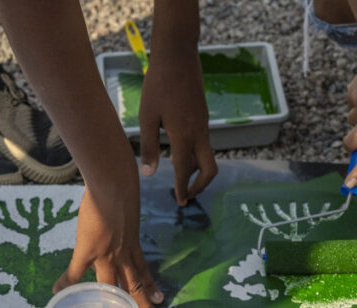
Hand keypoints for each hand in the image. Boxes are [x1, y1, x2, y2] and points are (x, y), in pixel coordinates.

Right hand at [54, 185, 167, 307]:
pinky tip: (58, 294)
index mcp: (132, 245)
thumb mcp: (127, 211)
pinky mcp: (87, 251)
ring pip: (113, 289)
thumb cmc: (120, 188)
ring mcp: (106, 256)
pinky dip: (67, 285)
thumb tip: (119, 224)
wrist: (112, 184)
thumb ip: (123, 223)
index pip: (144, 271)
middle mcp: (123, 255)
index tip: (160, 301)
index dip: (151, 288)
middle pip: (136, 286)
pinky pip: (75, 274)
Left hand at [138, 49, 217, 205]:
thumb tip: (149, 173)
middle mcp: (199, 132)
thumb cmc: (157, 85)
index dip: (183, 189)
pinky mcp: (203, 117)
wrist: (177, 56)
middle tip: (186, 196)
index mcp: (184, 135)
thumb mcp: (147, 117)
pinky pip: (203, 144)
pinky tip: (178, 156)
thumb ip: (148, 146)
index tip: (180, 202)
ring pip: (208, 157)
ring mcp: (204, 124)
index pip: (185, 170)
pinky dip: (195, 156)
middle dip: (200, 186)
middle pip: (209, 169)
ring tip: (182, 181)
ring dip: (197, 172)